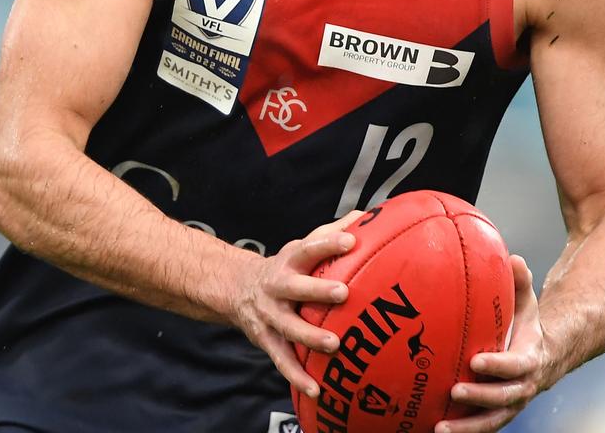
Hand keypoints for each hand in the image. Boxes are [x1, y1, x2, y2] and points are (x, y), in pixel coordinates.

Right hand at [231, 212, 362, 396]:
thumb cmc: (286, 267)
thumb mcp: (302, 246)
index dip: (329, 243)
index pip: (309, 248)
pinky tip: (316, 389)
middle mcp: (278, 286)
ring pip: (289, 327)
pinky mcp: (266, 339)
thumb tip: (367, 215)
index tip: (351, 241)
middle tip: (343, 292)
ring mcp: (270, 314)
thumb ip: (332, 233)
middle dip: (318, 290)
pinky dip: (297, 376)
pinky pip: (282, 360)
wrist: (238, 288)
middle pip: (296, 287)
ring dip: (310, 337)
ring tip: (335, 345)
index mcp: (290, 260)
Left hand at [436, 255, 547, 432]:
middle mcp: (521, 387)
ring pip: (491, 421)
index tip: (475, 362)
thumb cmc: (526, 325)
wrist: (542, 358)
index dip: (498, 366)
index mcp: (529, 359)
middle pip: (503, 399)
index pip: (516, 366)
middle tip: (454, 392)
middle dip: (479, 398)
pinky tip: (434, 431)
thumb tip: (514, 258)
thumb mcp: (527, 302)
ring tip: (440, 429)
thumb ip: (521, 281)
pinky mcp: (496, 414)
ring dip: (467, 428)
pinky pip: (480, 427)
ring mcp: (509, 404)